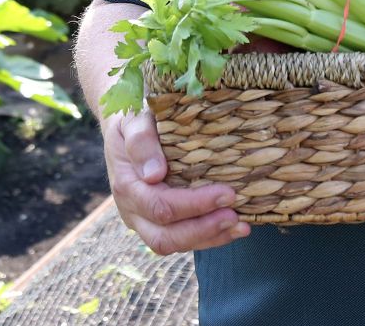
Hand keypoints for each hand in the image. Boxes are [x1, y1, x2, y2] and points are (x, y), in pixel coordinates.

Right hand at [104, 110, 250, 254]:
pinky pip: (180, 240)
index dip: (194, 204)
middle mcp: (132, 210)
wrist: (123, 130)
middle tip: (236, 217)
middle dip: (203, 229)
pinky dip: (207, 238)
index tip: (228, 193)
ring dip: (209, 238)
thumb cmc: (133, 120)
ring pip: (173, 244)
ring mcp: (143, 221)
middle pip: (164, 237)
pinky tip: (231, 228)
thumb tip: (154, 174)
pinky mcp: (156, 224)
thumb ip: (140, 142)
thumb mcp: (133, 121)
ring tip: (241, 227)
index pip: (160, 205)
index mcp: (126, 185)